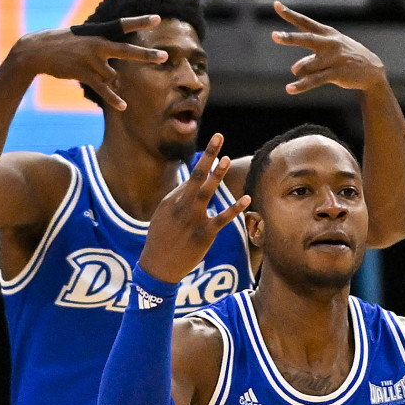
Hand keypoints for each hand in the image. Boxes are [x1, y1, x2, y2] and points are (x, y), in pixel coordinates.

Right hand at [11, 15, 168, 110]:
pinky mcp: (83, 73)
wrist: (35, 51)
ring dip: (111, 83)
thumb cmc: (61, 44)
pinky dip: (113, 98)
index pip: (122, 25)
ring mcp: (90, 58)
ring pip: (112, 76)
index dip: (140, 22)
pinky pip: (103, 88)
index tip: (157, 18)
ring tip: (113, 92)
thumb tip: (115, 68)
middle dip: (146, 55)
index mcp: (97, 32)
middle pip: (126, 50)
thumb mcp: (82, 37)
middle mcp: (96, 44)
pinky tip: (123, 106)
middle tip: (165, 57)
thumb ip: (100, 45)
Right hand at [138, 134, 250, 282]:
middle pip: (197, 176)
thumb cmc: (162, 238)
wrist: (158, 266)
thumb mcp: (165, 214)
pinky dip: (234, 209)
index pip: (192, 176)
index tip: (215, 144)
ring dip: (217, 175)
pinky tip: (246, 199)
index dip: (205, 160)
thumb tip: (192, 182)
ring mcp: (193, 219)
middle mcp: (182, 206)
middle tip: (218, 138)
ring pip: (207, 193)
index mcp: (173, 200)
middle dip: (208, 156)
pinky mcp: (204, 234)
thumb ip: (179, 197)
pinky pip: (221, 219)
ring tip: (227, 159)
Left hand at [270, 2, 386, 94]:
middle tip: (274, 35)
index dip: (290, 14)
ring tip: (298, 76)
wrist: (372, 71)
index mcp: (327, 33)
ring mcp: (334, 57)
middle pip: (306, 38)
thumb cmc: (346, 58)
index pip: (305, 22)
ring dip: (300, 72)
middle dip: (290, 38)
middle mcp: (330, 43)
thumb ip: (310, 59)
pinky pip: (315, 80)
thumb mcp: (329, 54)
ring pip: (307, 66)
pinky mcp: (337, 72)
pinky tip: (289, 89)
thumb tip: (295, 69)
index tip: (276, 5)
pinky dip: (301, 85)